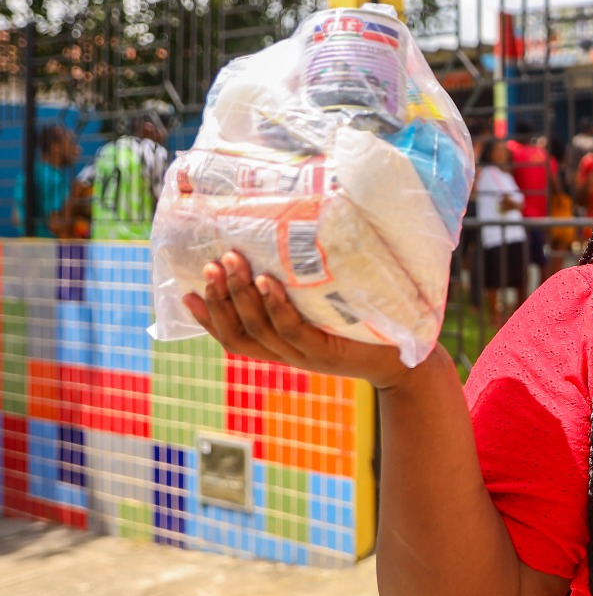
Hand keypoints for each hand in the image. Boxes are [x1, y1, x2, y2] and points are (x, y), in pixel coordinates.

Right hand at [182, 251, 413, 389]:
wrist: (404, 360)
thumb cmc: (366, 326)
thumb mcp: (328, 306)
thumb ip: (305, 286)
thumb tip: (292, 236)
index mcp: (281, 346)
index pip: (232, 337)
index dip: (208, 318)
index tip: (185, 293)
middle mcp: (287, 353)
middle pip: (238, 331)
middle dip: (219, 297)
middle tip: (210, 264)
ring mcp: (305, 354)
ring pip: (260, 328)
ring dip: (241, 295)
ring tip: (231, 262)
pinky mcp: (327, 351)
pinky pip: (292, 328)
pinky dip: (276, 305)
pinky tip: (267, 281)